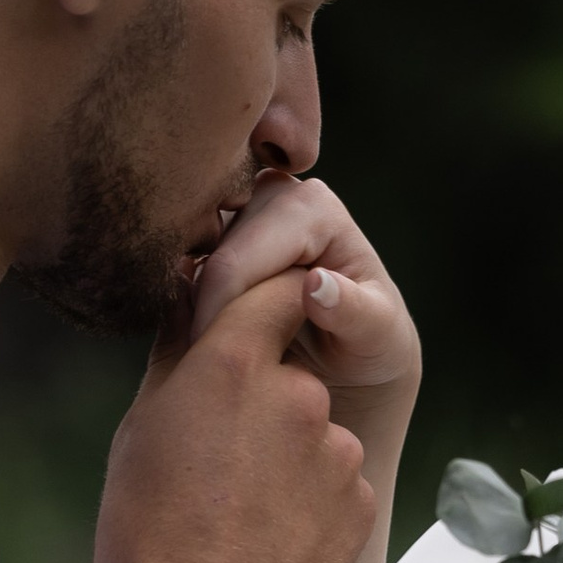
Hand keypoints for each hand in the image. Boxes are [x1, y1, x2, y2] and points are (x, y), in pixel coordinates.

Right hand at [94, 266, 373, 562]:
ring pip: (315, 430)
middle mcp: (299, 394)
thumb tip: (191, 292)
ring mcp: (337, 450)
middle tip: (221, 453)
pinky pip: (337, 481)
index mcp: (235, 363)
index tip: (251, 326)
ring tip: (242, 506)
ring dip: (289, 452)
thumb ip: (179, 351)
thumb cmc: (146, 529)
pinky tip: (271, 534)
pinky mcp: (362, 500)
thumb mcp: (142, 427)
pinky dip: (311, 498)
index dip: (264, 305)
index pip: (275, 290)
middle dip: (266, 397)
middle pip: (294, 370)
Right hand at [185, 172, 419, 414]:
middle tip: (210, 368)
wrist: (356, 352)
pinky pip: (183, 270)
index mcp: (313, 206)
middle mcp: (275, 194)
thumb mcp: (379, 337)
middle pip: (208, 256)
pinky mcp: (222, 234)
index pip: (237, 261)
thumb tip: (315, 284)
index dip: (217, 316)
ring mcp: (245, 211)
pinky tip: (208, 344)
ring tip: (213, 358)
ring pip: (191, 263)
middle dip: (203, 314)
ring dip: (193, 312)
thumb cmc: (373, 343)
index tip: (216, 368)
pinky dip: (188, 308)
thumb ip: (356, 313)